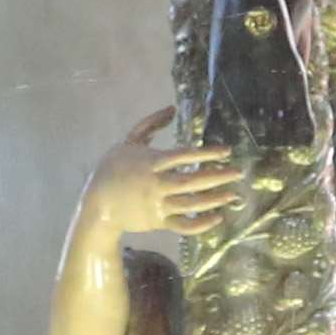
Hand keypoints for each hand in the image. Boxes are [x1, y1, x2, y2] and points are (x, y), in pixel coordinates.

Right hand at [89, 113, 243, 242]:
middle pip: (192, 181)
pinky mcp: (158, 222)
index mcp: (150, 162)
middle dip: (218, 177)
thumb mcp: (128, 141)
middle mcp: (156, 184)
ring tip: (232, 195)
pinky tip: (216, 217)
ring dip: (214, 200)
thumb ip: (150, 123)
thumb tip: (172, 109)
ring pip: (191, 204)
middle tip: (238, 173)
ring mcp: (157, 205)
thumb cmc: (113, 169)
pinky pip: (183, 225)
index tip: (226, 151)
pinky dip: (201, 224)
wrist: (97, 205)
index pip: (184, 156)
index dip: (207, 154)